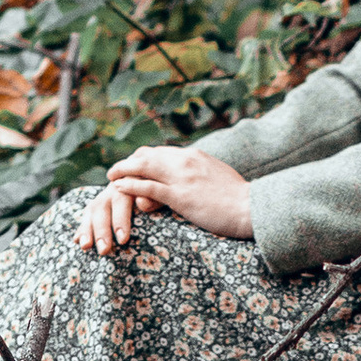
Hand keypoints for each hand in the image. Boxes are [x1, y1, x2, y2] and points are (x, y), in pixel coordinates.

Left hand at [76, 145, 253, 253]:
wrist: (250, 208)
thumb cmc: (239, 200)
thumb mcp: (219, 179)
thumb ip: (203, 175)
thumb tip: (198, 179)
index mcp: (195, 156)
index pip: (163, 152)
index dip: (145, 158)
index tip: (134, 164)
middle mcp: (186, 161)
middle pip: (149, 155)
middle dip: (130, 161)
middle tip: (116, 168)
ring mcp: (181, 177)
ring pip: (144, 167)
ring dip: (123, 169)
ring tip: (110, 175)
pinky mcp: (179, 196)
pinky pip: (147, 187)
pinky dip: (129, 185)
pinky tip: (117, 187)